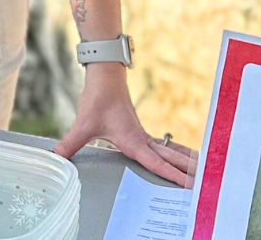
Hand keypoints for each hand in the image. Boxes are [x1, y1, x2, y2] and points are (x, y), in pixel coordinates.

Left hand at [52, 62, 197, 186]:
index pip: (156, 163)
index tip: (189, 185)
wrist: (106, 76)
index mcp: (133, 141)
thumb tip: (56, 157)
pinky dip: (173, 153)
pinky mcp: (138, 131)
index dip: (172, 175)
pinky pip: (161, 146)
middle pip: (169, 158)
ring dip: (184, 161)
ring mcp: (142, 135)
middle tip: (204, 185)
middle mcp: (141, 139)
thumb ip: (70, 144)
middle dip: (186, 171)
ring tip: (201, 171)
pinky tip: (179, 157)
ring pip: (168, 151)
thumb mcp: (82, 124)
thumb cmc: (98, 98)